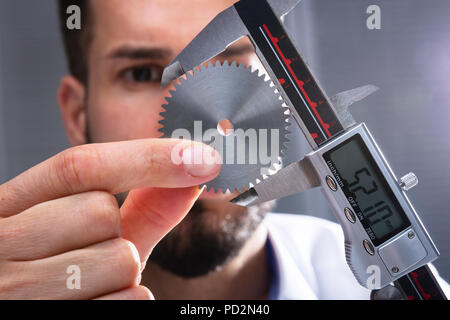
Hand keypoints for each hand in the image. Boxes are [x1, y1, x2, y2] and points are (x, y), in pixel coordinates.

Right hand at [0, 139, 220, 298]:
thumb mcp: (85, 237)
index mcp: (9, 208)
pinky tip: (94, 304)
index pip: (80, 166)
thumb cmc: (55, 276)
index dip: (148, 156)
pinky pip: (129, 301)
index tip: (203, 158)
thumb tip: (194, 170)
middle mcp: (3, 243)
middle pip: (101, 211)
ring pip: (121, 260)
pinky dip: (126, 302)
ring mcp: (17, 290)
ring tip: (87, 287)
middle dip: (117, 234)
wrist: (19, 310)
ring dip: (122, 276)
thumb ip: (140, 207)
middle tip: (89, 255)